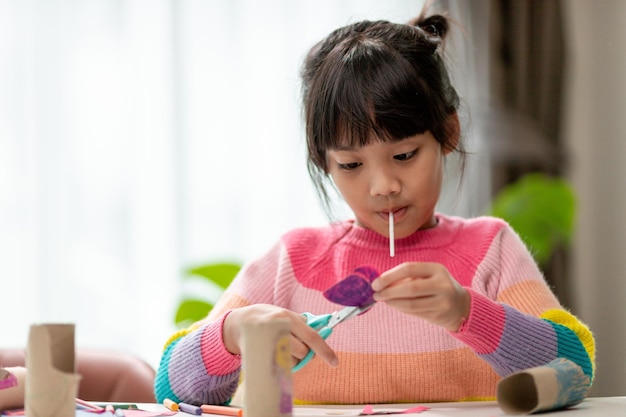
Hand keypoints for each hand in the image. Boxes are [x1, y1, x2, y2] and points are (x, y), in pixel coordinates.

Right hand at [223, 304, 338, 367]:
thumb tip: (322, 331)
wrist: (237, 323)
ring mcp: (268, 341)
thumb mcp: (282, 313)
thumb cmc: (265, 318)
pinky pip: (279, 366)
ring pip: (291, 360)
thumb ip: (301, 322)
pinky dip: (281, 363)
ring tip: (281, 347)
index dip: (324, 350)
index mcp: (287, 316)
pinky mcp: (260, 353)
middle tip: (295, 346)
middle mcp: (278, 328)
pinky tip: (274, 353)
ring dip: (291, 359)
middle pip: (302, 351)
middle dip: (303, 353)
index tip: (334, 362)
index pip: (311, 336)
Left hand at [371, 262, 469, 331]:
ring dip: (392, 302)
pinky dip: (400, 308)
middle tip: (376, 294)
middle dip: (389, 291)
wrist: (461, 306)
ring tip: (383, 300)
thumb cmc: (438, 287)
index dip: (389, 276)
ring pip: (411, 304)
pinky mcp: (438, 316)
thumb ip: (407, 277)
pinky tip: (394, 305)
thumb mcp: (428, 276)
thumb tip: (382, 283)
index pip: (409, 269)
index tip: (376, 282)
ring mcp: (442, 302)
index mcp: (437, 269)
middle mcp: (442, 285)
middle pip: (410, 288)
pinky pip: (414, 313)